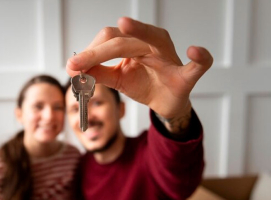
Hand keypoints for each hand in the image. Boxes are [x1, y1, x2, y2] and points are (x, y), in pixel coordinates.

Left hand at [66, 17, 212, 118]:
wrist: (166, 103)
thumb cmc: (143, 84)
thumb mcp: (117, 80)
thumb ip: (98, 73)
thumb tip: (74, 69)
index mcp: (135, 43)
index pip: (109, 40)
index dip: (89, 52)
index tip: (71, 66)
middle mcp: (153, 43)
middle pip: (123, 40)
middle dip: (97, 51)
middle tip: (76, 64)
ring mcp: (171, 58)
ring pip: (154, 39)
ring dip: (139, 32)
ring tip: (124, 25)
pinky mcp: (186, 76)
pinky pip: (198, 65)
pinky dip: (199, 58)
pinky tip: (195, 51)